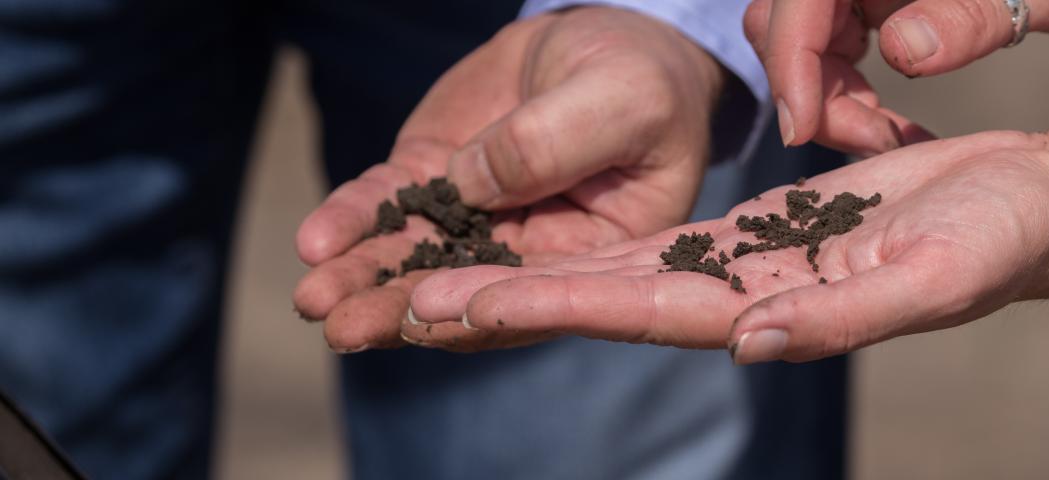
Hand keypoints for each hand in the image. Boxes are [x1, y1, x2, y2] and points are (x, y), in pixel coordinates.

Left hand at [292, 7, 724, 351]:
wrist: (604, 38)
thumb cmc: (640, 80)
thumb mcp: (621, 102)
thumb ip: (555, 142)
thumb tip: (469, 184)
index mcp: (596, 258)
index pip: (537, 298)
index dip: (482, 309)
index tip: (428, 317)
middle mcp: (532, 252)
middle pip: (461, 292)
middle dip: (399, 310)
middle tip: (346, 327)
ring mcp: (477, 216)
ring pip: (411, 256)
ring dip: (361, 279)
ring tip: (312, 297)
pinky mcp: (436, 176)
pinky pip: (386, 204)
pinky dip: (349, 220)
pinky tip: (315, 239)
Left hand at [398, 130, 1048, 359]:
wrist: (1041, 204)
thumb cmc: (1007, 238)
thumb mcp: (940, 272)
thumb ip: (847, 313)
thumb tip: (751, 342)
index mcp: (777, 303)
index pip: (640, 308)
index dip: (548, 307)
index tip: (460, 307)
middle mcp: (747, 290)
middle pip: (606, 295)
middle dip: (509, 300)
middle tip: (402, 302)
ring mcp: (751, 260)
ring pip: (622, 268)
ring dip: (535, 275)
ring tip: (445, 276)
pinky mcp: (765, 226)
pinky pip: (665, 235)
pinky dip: (597, 243)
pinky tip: (546, 243)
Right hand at [744, 0, 1048, 153]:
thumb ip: (968, 17)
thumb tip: (903, 52)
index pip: (797, 4)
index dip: (789, 66)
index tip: (804, 132)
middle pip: (783, 23)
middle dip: (808, 90)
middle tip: (873, 141)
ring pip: (801, 39)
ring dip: (826, 97)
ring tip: (885, 137)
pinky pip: (830, 43)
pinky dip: (843, 87)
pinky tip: (885, 120)